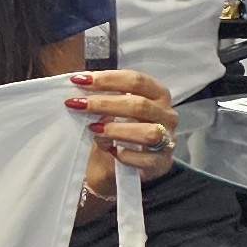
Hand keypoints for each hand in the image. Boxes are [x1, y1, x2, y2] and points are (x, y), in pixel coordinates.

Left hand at [66, 66, 175, 206]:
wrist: (126, 167)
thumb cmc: (120, 131)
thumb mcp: (114, 110)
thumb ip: (104, 98)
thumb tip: (81, 88)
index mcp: (157, 94)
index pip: (136, 81)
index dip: (108, 79)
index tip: (80, 81)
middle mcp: (167, 115)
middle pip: (139, 105)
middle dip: (105, 103)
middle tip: (78, 105)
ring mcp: (168, 140)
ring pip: (148, 132)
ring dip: (117, 130)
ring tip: (94, 129)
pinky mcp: (162, 163)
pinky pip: (147, 159)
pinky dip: (127, 155)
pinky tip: (111, 151)